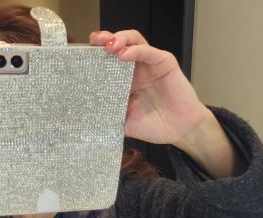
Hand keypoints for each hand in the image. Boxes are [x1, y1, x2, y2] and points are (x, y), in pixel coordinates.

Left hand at [90, 30, 240, 177]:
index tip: (82, 56)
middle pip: (118, 45)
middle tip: (93, 41)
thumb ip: (110, 116)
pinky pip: (149, 51)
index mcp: (125, 81)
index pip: (107, 61)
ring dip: (119, 39)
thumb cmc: (156, 126)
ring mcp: (150, 64)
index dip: (95, 56)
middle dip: (104, 40)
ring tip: (108, 46)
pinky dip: (135, 50)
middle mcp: (136, 69)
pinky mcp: (164, 62)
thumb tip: (86, 119)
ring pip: (133, 41)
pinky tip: (123, 54)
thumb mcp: (125, 123)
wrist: (180, 131)